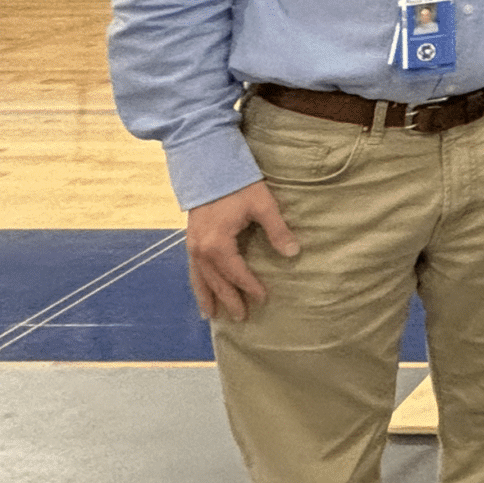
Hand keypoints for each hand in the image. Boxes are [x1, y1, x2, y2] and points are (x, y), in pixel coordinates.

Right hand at [185, 180, 298, 321]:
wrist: (209, 164)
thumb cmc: (239, 184)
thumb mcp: (263, 205)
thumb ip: (278, 230)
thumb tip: (293, 253)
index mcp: (217, 244)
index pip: (236, 273)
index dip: (249, 286)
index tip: (263, 298)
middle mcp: (200, 249)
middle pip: (216, 281)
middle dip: (228, 300)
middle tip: (241, 318)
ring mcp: (192, 245)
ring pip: (199, 278)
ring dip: (206, 297)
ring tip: (211, 316)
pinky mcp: (190, 238)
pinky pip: (193, 268)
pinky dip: (198, 282)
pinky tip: (202, 290)